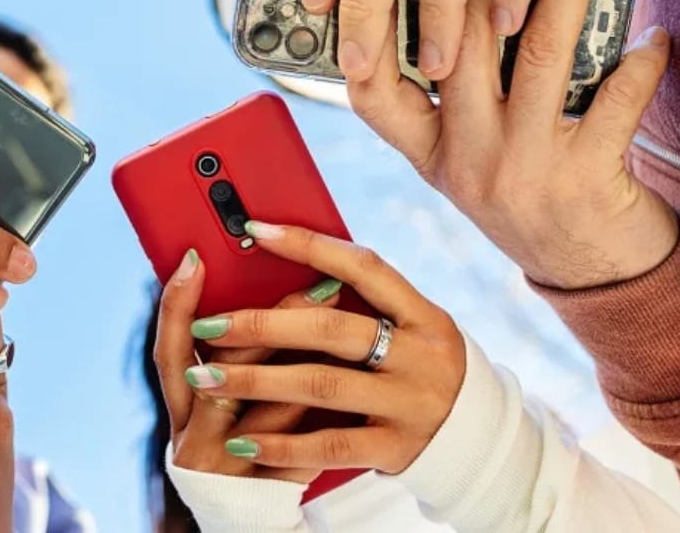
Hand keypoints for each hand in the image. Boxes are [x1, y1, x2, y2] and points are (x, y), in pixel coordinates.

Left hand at [185, 224, 464, 474]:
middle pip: (330, 329)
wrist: (473, 439)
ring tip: (207, 376)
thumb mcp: (410, 327)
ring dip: (255, 380)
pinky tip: (241, 440)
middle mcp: (420, 355)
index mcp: (423, 314)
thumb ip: (363, 303)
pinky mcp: (396, 448)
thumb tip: (287, 265)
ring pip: (321, 385)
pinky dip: (281, 443)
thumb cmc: (418, 366)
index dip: (309, 245)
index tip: (255, 230)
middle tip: (208, 324)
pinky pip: (329, 445)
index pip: (364, 267)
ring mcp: (409, 403)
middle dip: (261, 324)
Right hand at [350, 0, 677, 288]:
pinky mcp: (585, 181)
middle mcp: (463, 162)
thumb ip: (445, 98)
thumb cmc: (526, 192)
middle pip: (460, 43)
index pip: (371, 87)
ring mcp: (522, 173)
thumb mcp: (466, 157)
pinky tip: (654, 33)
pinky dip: (640, 62)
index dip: (372, 22)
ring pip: (536, 56)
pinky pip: (616, 103)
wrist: (590, 275)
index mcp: (428, 154)